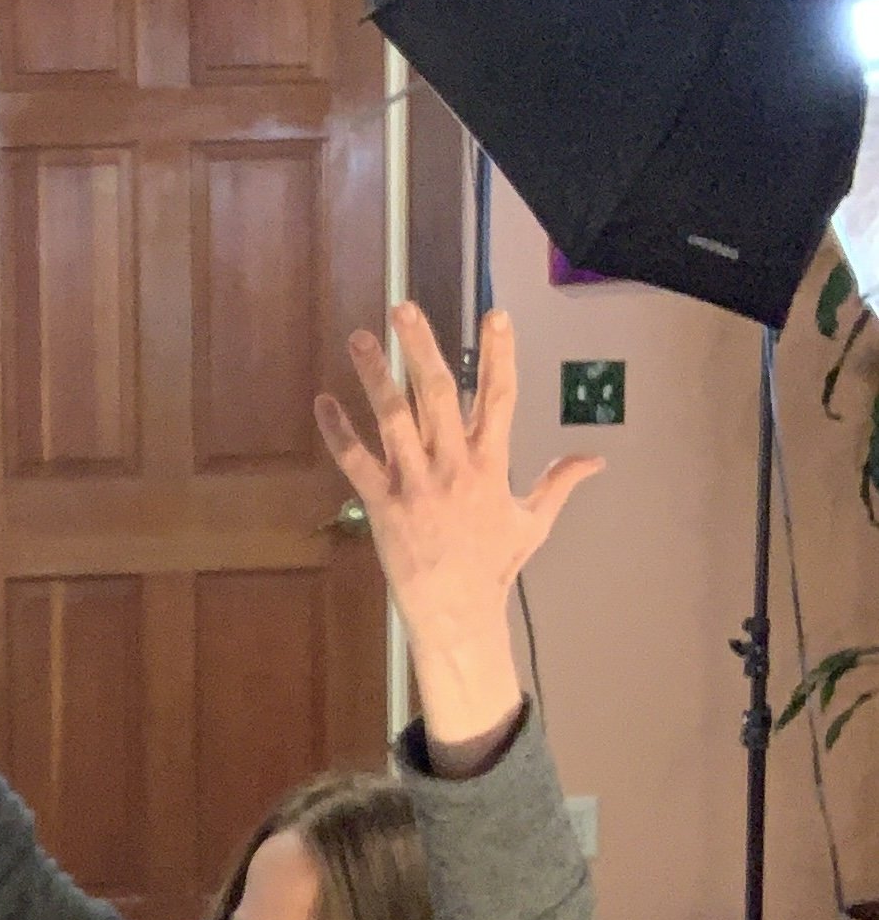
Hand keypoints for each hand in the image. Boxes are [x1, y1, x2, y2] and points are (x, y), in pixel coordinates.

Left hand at [315, 304, 601, 751]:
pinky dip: (338, 431)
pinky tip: (323, 401)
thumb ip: (559, 483)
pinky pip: (355, 461)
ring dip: (374, 376)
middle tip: (404, 307)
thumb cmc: (493, 567)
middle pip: (437, 394)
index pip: (499, 396)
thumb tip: (596, 460)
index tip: (494, 315)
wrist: (456, 611)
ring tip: (359, 338)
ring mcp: (415, 483)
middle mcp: (452, 466)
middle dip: (421, 348)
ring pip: (392, 419)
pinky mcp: (382, 504)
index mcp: (491, 464)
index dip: (499, 353)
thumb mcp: (534, 523)